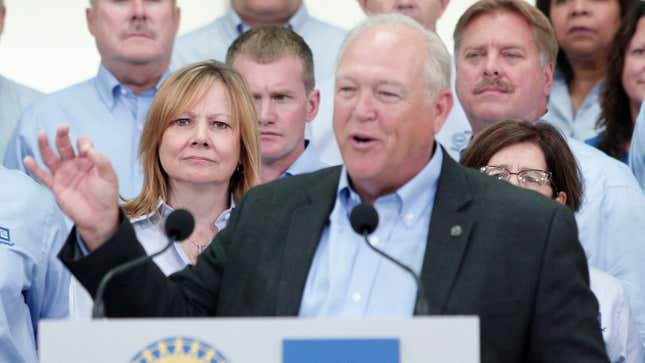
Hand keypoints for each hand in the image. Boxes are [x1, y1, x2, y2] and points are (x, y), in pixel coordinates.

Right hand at [24, 124, 119, 250]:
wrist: (99, 216)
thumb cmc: (106, 195)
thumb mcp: (109, 176)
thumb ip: (102, 161)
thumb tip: (88, 149)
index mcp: (89, 160)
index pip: (83, 144)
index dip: (84, 143)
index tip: (87, 150)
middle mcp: (74, 164)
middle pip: (65, 146)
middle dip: (63, 136)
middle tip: (63, 126)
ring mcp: (64, 174)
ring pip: (51, 157)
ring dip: (45, 146)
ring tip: (41, 134)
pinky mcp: (56, 186)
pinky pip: (43, 176)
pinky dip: (35, 169)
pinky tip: (28, 159)